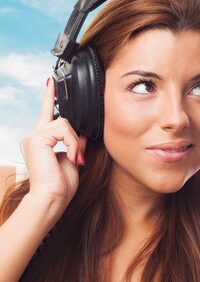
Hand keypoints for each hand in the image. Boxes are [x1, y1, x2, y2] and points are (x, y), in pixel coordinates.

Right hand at [20, 77, 86, 208]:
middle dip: (67, 124)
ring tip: (75, 159)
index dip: (49, 98)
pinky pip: (64, 129)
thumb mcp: (74, 160)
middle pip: (58, 117)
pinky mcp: (37, 139)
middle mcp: (34, 137)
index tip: (51, 82)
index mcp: (41, 142)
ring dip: (75, 142)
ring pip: (65, 123)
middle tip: (71, 143)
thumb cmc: (61, 186)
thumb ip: (77, 144)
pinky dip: (73, 143)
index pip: (46, 114)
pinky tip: (72, 157)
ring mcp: (33, 137)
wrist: (52, 198)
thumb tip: (84, 133)